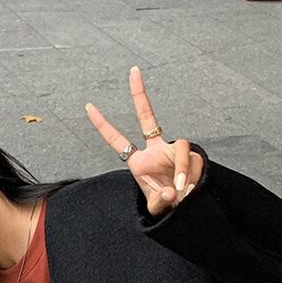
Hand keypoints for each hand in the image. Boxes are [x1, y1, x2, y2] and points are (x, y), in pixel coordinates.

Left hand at [85, 64, 203, 216]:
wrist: (187, 212)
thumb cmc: (166, 206)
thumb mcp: (156, 209)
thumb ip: (160, 200)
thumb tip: (173, 189)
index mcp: (139, 162)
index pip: (117, 140)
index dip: (103, 125)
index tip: (87, 107)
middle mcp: (156, 151)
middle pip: (147, 117)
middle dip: (139, 94)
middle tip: (133, 70)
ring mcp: (174, 152)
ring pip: (181, 148)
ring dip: (183, 168)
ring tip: (183, 189)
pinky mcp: (192, 157)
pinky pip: (194, 161)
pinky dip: (192, 174)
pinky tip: (191, 189)